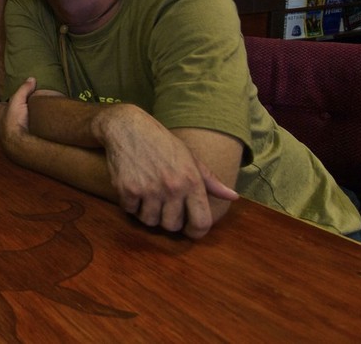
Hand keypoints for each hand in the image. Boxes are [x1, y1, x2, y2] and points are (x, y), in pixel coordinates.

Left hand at [0, 77, 35, 144]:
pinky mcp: (18, 139)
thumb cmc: (14, 121)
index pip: (2, 103)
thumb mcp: (18, 100)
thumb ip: (24, 89)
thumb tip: (31, 79)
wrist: (19, 143)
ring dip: (23, 120)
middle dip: (17, 110)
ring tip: (35, 115)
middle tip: (29, 105)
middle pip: (9, 113)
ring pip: (16, 123)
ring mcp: (9, 131)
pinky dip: (28, 128)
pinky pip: (23, 131)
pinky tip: (36, 126)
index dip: (10, 99)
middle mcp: (2, 122)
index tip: (19, 96)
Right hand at [96, 107, 237, 238]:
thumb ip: (211, 181)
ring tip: (147, 197)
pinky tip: (133, 189)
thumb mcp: (190, 158)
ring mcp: (148, 190)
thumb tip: (233, 196)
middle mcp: (172, 188)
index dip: (197, 232)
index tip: (190, 230)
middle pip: (172, 226)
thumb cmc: (162, 142)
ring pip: (150, 221)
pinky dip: (130, 204)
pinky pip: (130, 211)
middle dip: (168, 220)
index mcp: (191, 181)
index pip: (201, 222)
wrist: (128, 127)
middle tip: (164, 207)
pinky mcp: (127, 190)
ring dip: (148, 213)